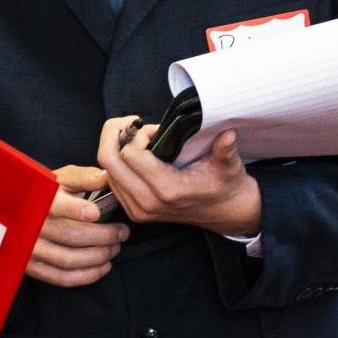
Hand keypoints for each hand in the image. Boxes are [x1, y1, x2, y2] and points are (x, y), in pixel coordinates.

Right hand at [27, 165, 126, 286]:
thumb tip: (107, 177)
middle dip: (104, 236)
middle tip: (122, 232)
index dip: (77, 211)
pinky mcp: (33, 268)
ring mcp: (31, 250)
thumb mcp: (60, 179)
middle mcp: (32, 228)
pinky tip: (104, 266)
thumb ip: (83, 178)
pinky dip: (88, 275)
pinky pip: (64, 278)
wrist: (14, 214)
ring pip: (70, 260)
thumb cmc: (43, 194)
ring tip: (115, 248)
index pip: (56, 207)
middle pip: (72, 236)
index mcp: (38, 202)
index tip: (96, 212)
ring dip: (99, 257)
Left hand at [96, 118, 262, 236]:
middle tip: (132, 125)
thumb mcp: (230, 165)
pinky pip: (112, 182)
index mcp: (168, 190)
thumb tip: (227, 136)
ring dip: (115, 149)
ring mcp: (138, 210)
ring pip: (106, 171)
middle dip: (114, 135)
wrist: (226, 212)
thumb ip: (226, 150)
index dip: (138, 135)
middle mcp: (147, 202)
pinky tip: (134, 155)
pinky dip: (117, 164)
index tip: (154, 130)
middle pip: (108, 161)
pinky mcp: (134, 211)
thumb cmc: (225, 186)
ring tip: (138, 140)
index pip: (130, 154)